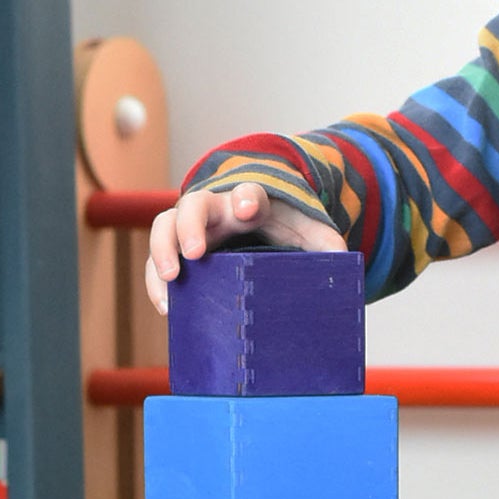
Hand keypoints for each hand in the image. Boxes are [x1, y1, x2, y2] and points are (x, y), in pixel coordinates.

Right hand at [145, 183, 345, 313]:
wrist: (256, 224)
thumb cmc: (281, 228)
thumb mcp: (306, 232)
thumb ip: (325, 244)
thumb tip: (341, 261)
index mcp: (250, 202)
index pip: (246, 192)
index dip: (245, 197)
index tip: (246, 208)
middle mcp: (215, 210)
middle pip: (193, 205)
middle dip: (189, 227)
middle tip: (193, 254)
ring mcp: (191, 230)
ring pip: (164, 227)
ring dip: (162, 252)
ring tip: (171, 280)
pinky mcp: (178, 253)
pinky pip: (157, 262)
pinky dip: (156, 283)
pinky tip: (167, 307)